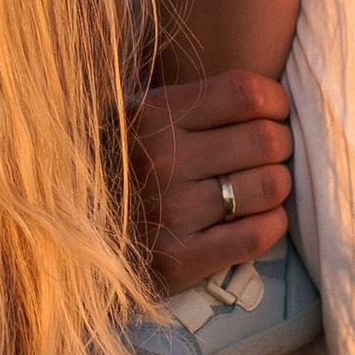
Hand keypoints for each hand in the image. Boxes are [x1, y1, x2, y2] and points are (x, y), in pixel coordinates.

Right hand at [133, 72, 293, 291]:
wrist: (72, 236)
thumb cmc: (118, 165)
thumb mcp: (136, 116)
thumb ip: (192, 101)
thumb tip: (268, 97)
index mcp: (150, 115)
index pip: (246, 94)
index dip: (275, 102)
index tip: (273, 112)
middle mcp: (160, 161)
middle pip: (266, 140)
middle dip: (282, 144)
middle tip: (271, 153)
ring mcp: (170, 213)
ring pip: (270, 186)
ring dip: (277, 184)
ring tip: (260, 184)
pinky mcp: (180, 260)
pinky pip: (257, 234)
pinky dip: (272, 223)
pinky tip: (258, 217)